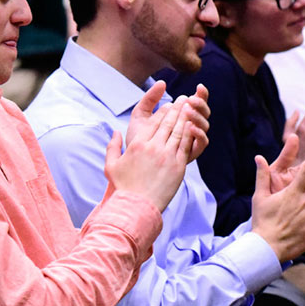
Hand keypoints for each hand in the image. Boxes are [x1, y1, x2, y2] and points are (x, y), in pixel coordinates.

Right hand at [103, 81, 199, 211]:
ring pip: (179, 131)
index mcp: (137, 145)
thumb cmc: (122, 187)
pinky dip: (190, 133)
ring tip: (191, 108)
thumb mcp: (111, 166)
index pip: (153, 122)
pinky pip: (186, 145)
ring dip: (185, 118)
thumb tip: (115, 132)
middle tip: (183, 99)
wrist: (136, 206)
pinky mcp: (178, 166)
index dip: (162, 112)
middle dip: (177, 109)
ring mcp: (167, 156)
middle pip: (168, 123)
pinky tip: (194, 126)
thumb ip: (112, 147)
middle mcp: (153, 147)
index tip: (168, 105)